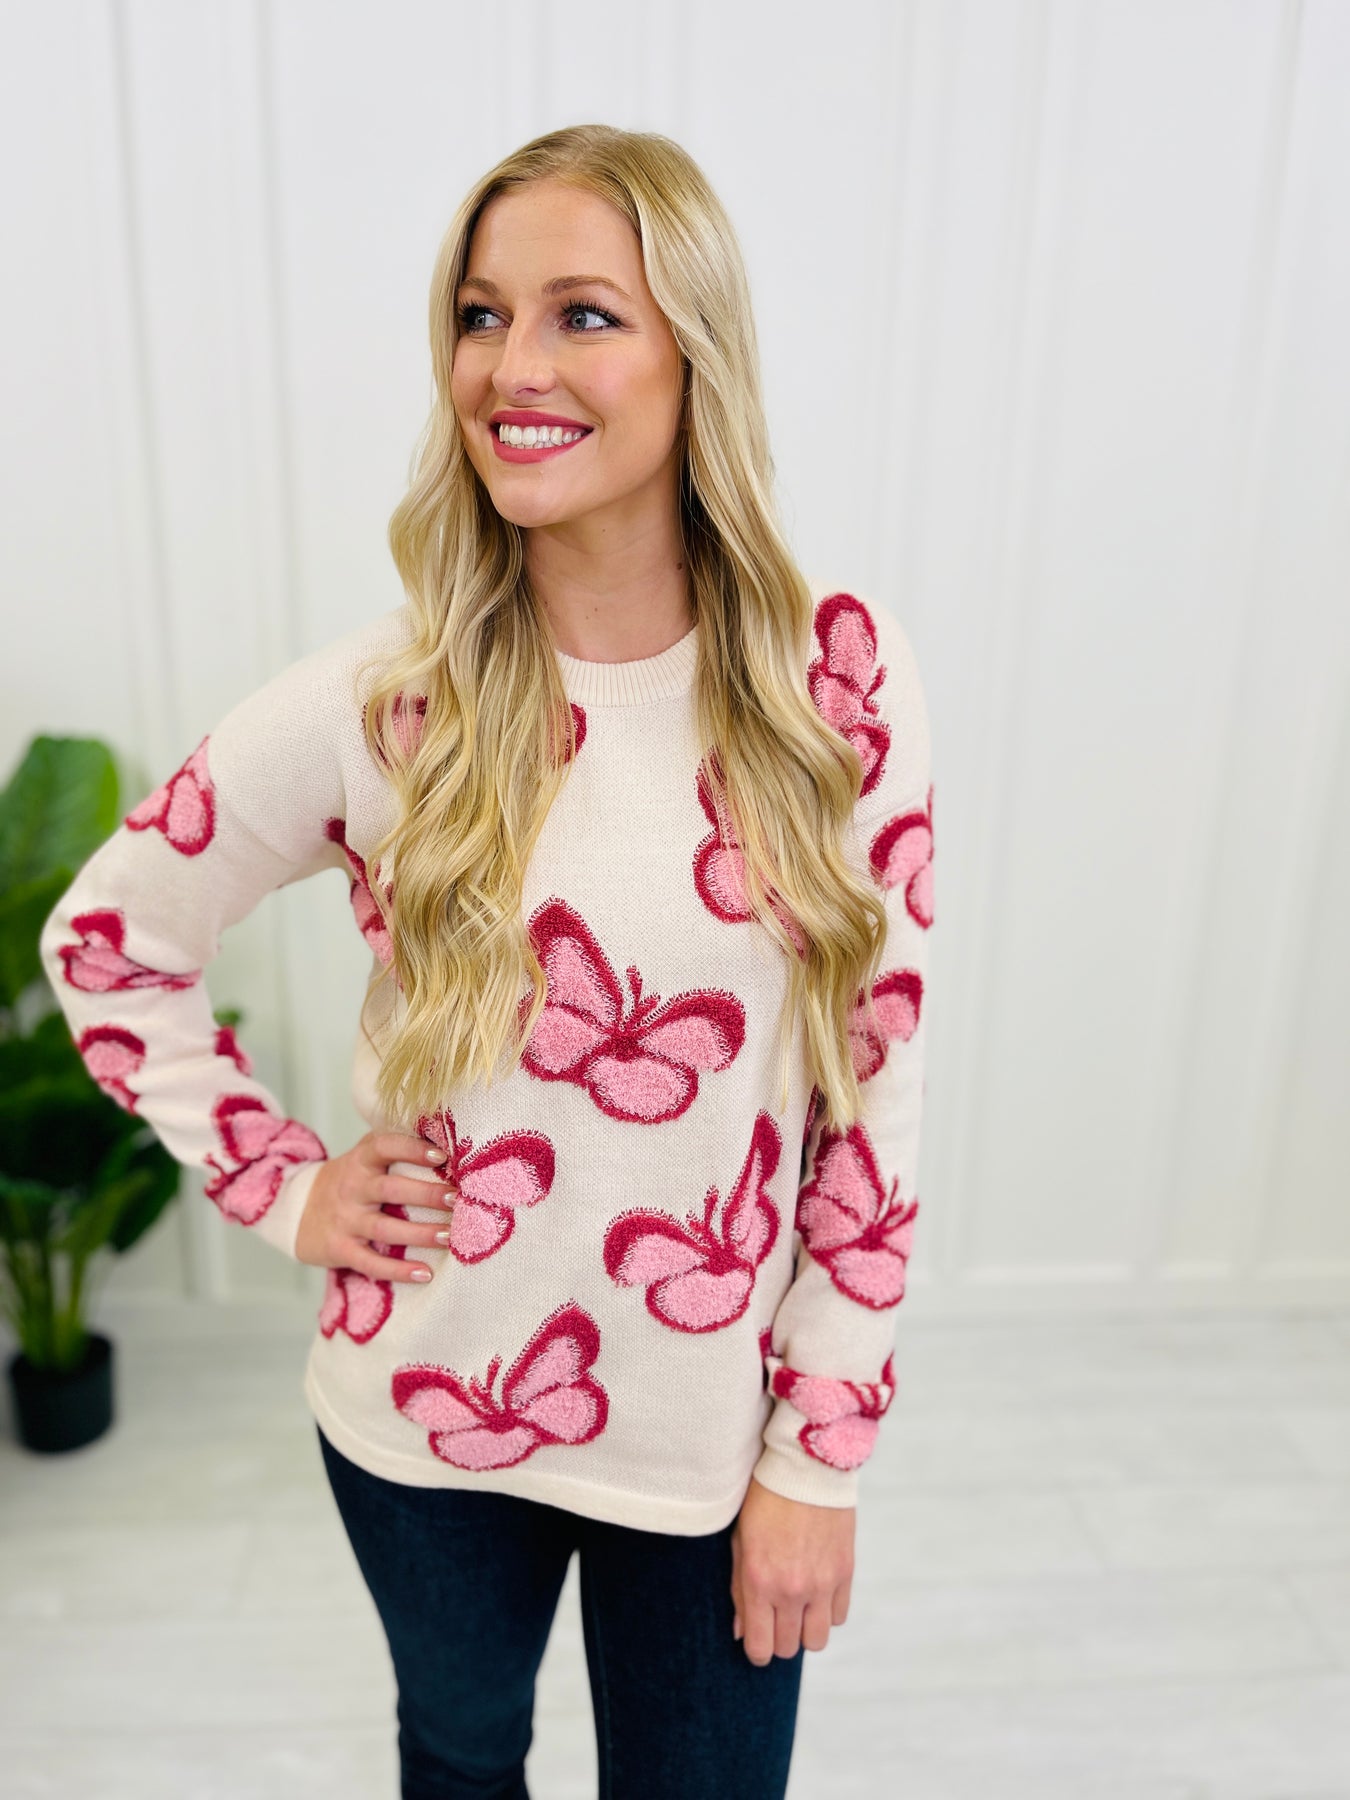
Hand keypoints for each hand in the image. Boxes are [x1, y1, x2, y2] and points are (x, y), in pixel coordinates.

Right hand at [293, 1129, 457, 1279]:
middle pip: (390, 1189)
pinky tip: (425, 1273)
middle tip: (456, 1199)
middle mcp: (352, 1188)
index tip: (441, 1156)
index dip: (412, 1149)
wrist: (296, 1210)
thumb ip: (394, 1144)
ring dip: (420, 1234)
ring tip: (450, 1237)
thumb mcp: (363, 1156)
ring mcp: (345, 1220)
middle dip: (426, 1195)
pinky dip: (398, 1271)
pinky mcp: (340, 1249)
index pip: (384, 1147)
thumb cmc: (348, 1180)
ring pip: (384, 1228)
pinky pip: (370, 1263)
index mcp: (361, 1160)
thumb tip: (441, 1132)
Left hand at [729, 1474, 854, 1664]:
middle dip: (779, 1639)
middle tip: (775, 1618)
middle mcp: (792, 1589)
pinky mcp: (845, 1573)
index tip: (757, 1641)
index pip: (761, 1647)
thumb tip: (741, 1632)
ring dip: (805, 1630)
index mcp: (760, 1581)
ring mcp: (822, 1583)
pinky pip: (838, 1617)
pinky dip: (826, 1612)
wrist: (806, 1468)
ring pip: (816, 1641)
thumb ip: (739, 1590)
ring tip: (798, 1608)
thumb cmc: (765, 1502)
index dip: (757, 1651)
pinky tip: (817, 1592)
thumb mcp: (740, 1542)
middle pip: (788, 1648)